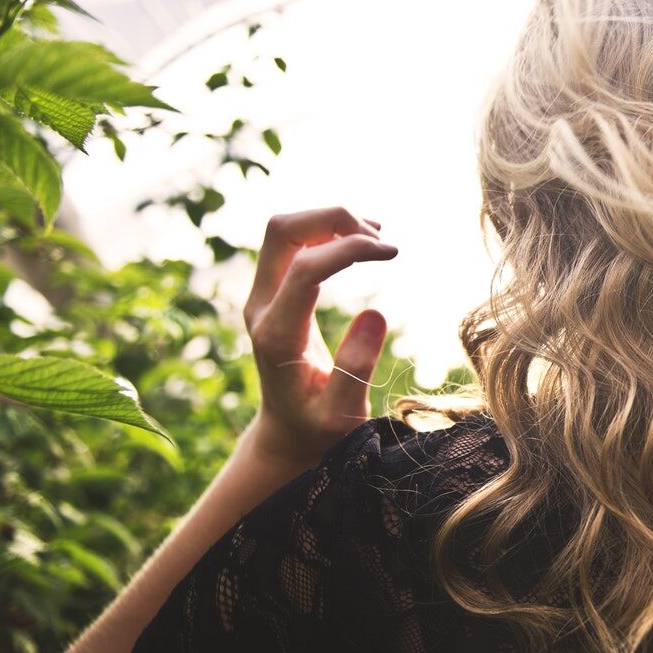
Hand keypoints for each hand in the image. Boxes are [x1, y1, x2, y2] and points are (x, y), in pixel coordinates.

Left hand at [242, 207, 398, 469]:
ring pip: (285, 230)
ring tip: (377, 239)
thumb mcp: (342, 414)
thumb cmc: (318, 429)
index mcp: (277, 336)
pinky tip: (361, 242)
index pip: (305, 267)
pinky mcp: (273, 293)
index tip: (392, 252)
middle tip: (380, 238)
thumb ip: (356, 368)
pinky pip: (292, 244)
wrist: (286, 433)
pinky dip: (326, 231)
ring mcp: (262, 297)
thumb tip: (375, 313)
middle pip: (282, 231)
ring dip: (329, 222)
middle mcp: (261, 308)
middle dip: (332, 219)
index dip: (349, 248)